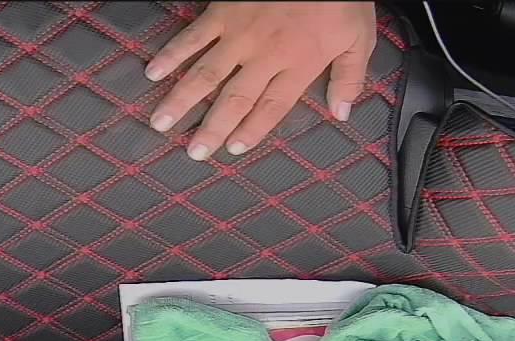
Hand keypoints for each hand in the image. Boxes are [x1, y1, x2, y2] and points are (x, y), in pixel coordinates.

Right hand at [145, 1, 377, 160]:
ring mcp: (240, 33)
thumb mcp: (359, 37)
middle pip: (234, 100)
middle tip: (193, 152)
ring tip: (161, 122)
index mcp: (298, 65)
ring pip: (206, 74)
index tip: (233, 149)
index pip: (270, 108)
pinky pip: (193, 36)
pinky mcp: (223, 10)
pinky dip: (173, 55)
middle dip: (212, 129)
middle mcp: (265, 55)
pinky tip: (155, 73)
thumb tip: (342, 112)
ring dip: (182, 100)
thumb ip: (349, 77)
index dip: (251, 131)